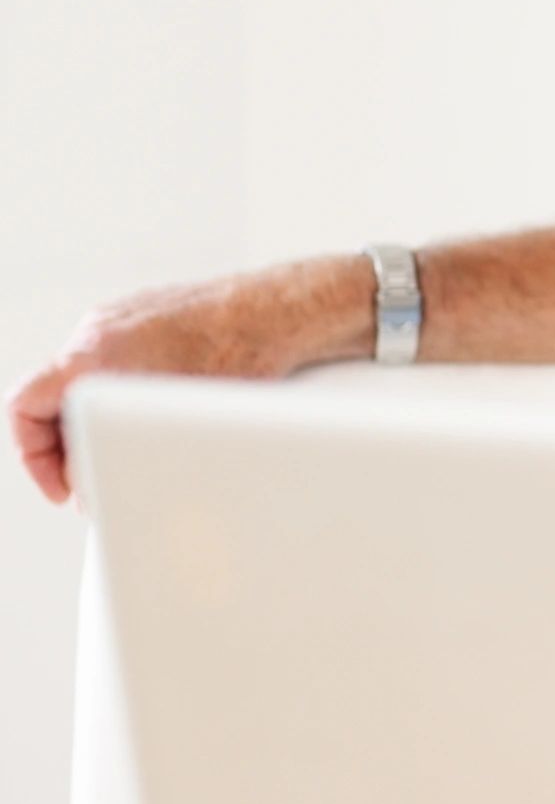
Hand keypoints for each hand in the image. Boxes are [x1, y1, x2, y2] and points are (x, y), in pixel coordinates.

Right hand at [6, 259, 366, 504]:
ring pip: (86, 384)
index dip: (34, 456)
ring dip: (99, 423)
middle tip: (104, 480)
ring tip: (137, 450)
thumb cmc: (239, 358)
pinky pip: (117, 363)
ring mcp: (121, 319)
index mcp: (94, 354)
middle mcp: (99, 330)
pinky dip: (122, 396)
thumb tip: (95, 494)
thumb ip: (123, 453)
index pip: (25, 405)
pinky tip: (161, 417)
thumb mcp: (174, 421)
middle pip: (55, 400)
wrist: (280, 309)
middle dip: (73, 447)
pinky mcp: (147, 316)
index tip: (64, 488)